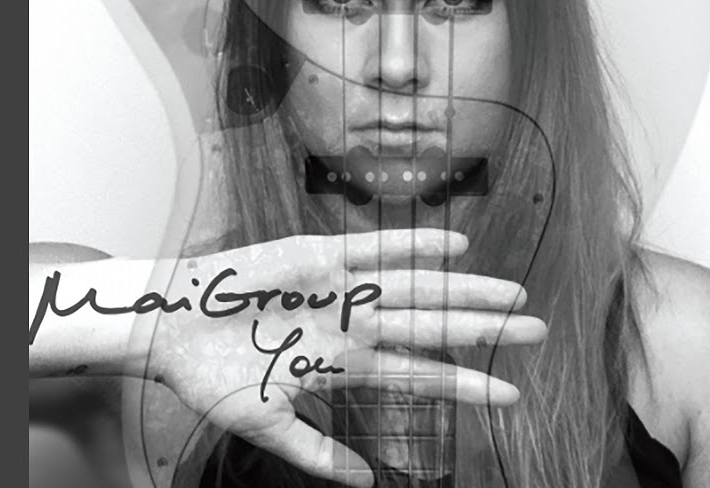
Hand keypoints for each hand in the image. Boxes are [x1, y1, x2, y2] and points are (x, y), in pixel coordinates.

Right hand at [139, 229, 546, 486]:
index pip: (422, 375)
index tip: (511, 395)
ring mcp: (343, 290)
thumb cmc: (212, 378)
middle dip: (485, 329)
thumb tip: (369, 485)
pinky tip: (457, 245)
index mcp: (347, 365)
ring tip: (515, 292)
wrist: (171, 328)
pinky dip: (415, 246)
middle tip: (538, 331)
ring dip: (465, 288)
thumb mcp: (266, 424)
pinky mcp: (320, 256)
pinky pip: (376, 247)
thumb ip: (317, 451)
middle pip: (434, 326)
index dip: (466, 383)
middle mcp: (356, 325)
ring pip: (418, 287)